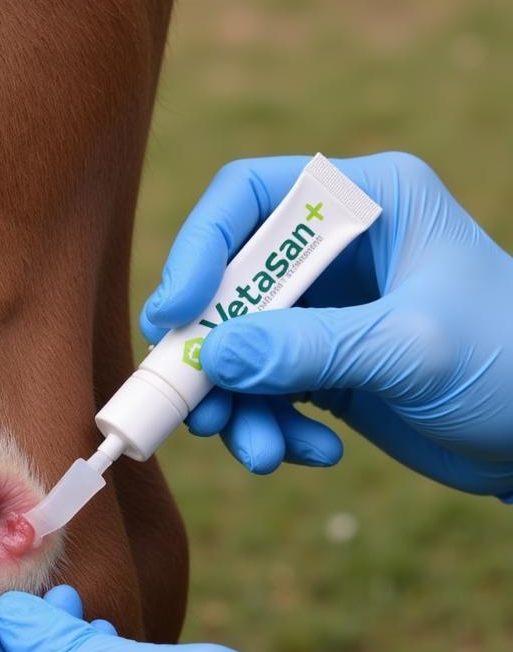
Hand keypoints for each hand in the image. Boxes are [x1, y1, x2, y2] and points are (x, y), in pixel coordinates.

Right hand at [141, 152, 512, 499]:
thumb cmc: (509, 366)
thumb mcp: (410, 350)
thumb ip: (309, 349)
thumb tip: (215, 355)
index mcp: (367, 203)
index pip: (250, 197)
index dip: (199, 249)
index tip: (171, 317)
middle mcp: (333, 249)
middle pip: (228, 282)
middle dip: (210, 352)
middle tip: (198, 408)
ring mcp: (322, 310)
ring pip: (235, 347)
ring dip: (237, 406)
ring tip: (263, 453)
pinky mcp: (317, 363)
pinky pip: (260, 390)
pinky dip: (270, 426)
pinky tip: (313, 452)